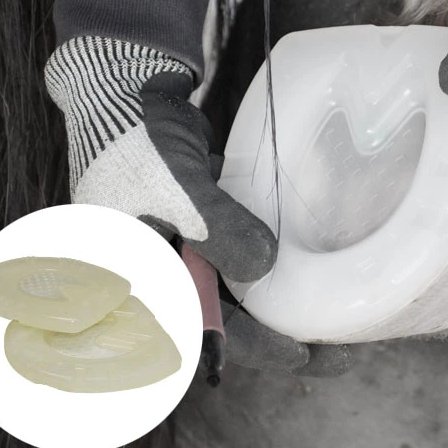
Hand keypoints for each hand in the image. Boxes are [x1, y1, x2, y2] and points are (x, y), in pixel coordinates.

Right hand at [45, 36, 351, 376]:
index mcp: (135, 279)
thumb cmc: (137, 144)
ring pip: (224, 285)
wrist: (125, 92)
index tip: (300, 355)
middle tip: (322, 338)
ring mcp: (171, 249)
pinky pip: (225, 255)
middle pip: (215, 314)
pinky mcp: (188, 225)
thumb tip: (263, 266)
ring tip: (313, 306)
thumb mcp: (179, 193)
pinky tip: (289, 267)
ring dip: (262, 294)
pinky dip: (253, 261)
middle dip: (265, 326)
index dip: (251, 346)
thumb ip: (221, 233)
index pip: (198, 330)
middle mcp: (152, 272)